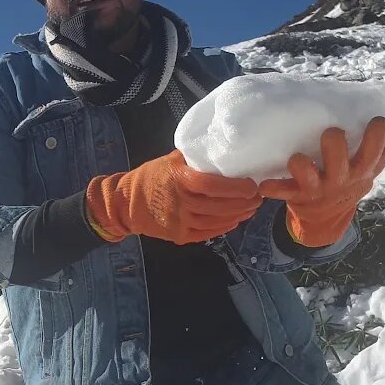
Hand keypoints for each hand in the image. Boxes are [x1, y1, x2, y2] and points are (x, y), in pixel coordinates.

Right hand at [85, 149, 261, 244]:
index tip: (252, 185)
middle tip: (257, 197)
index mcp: (179, 179)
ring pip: (216, 221)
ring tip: (250, 208)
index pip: (212, 185)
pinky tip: (234, 220)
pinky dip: (224, 227)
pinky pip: (208, 233)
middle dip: (243, 203)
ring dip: (238, 215)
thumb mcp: (170, 160)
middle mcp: (180, 202)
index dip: (235, 187)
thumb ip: (193, 157)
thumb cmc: (151, 177)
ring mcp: (179, 221)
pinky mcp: (179, 235)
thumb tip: (221, 148)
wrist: (127, 203)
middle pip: (219, 205)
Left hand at [259, 117, 384, 246]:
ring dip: (303, 168)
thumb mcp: (371, 168)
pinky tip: (263, 186)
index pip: (374, 153)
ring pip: (309, 178)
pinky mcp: (296, 195)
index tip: (378, 120)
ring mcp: (317, 188)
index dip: (376, 138)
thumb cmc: (349, 181)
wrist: (326, 218)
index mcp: (360, 170)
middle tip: (332, 133)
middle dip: (336, 149)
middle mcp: (340, 179)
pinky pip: (283, 192)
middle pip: (341, 164)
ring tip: (297, 159)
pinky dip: (273, 190)